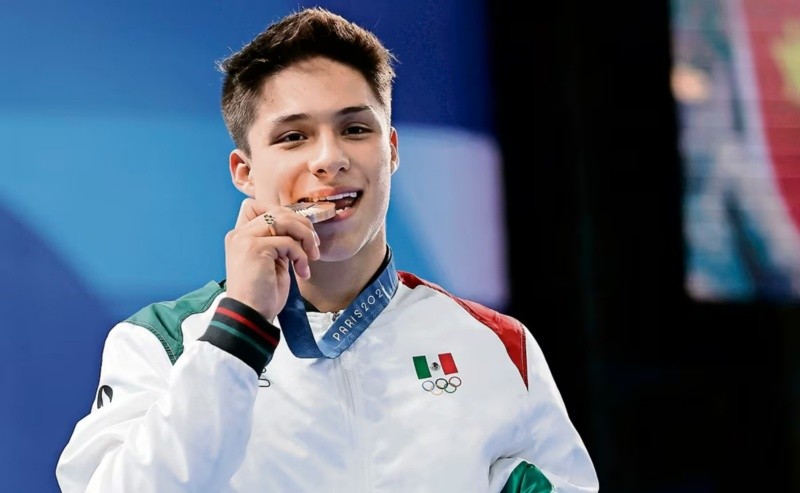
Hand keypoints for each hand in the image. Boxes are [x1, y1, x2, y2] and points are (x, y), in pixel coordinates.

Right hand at [223, 198, 320, 321]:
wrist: (251, 316)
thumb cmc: (263, 294)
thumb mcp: (273, 261)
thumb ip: (279, 241)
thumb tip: (301, 227)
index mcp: (240, 235)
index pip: (256, 205)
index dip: (281, 212)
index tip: (298, 232)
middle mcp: (239, 234)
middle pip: (277, 211)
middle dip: (302, 225)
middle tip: (314, 245)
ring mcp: (245, 239)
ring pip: (284, 221)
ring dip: (305, 237)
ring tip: (312, 256)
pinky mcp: (254, 249)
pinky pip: (288, 242)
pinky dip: (300, 256)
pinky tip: (302, 272)